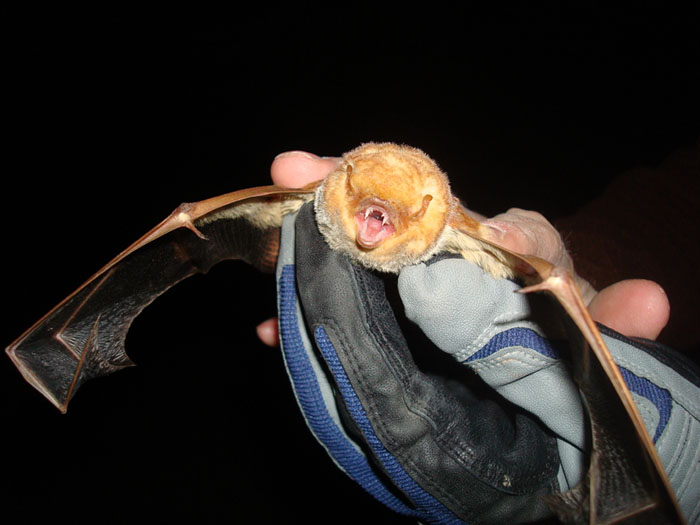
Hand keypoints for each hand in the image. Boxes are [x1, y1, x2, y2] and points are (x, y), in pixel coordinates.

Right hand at [256, 150, 669, 344]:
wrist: (537, 368)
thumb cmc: (563, 332)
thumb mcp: (593, 327)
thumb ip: (613, 316)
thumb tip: (648, 303)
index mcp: (498, 245)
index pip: (475, 213)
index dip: (442, 202)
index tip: (457, 227)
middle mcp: (445, 254)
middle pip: (389, 212)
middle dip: (341, 188)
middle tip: (292, 168)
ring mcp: (405, 288)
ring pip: (350, 257)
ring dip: (308, 251)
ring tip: (268, 253)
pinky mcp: (379, 324)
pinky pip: (337, 312)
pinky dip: (305, 318)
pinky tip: (271, 330)